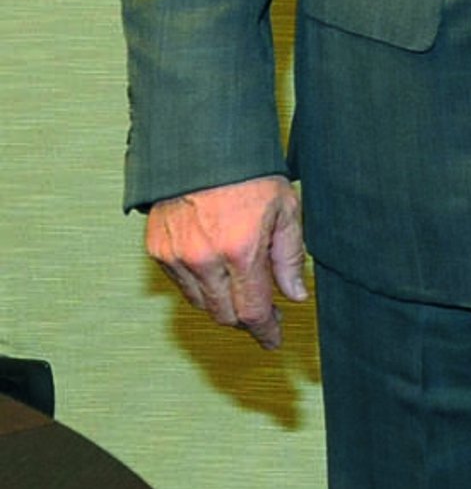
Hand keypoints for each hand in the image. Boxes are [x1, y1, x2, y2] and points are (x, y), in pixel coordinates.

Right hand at [147, 175, 306, 349]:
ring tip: (244, 292)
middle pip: (225, 314)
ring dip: (223, 305)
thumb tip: (295, 295)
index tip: (274, 340)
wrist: (201, 148)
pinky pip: (181, 284)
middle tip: (266, 316)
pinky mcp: (158, 250)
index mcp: (240, 251)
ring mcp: (176, 256)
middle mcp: (204, 259)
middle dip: (247, 320)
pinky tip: (218, 274)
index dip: (266, 331)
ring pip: (201, 303)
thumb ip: (290, 257)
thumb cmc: (249, 174)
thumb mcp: (286, 210)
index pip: (253, 310)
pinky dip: (200, 287)